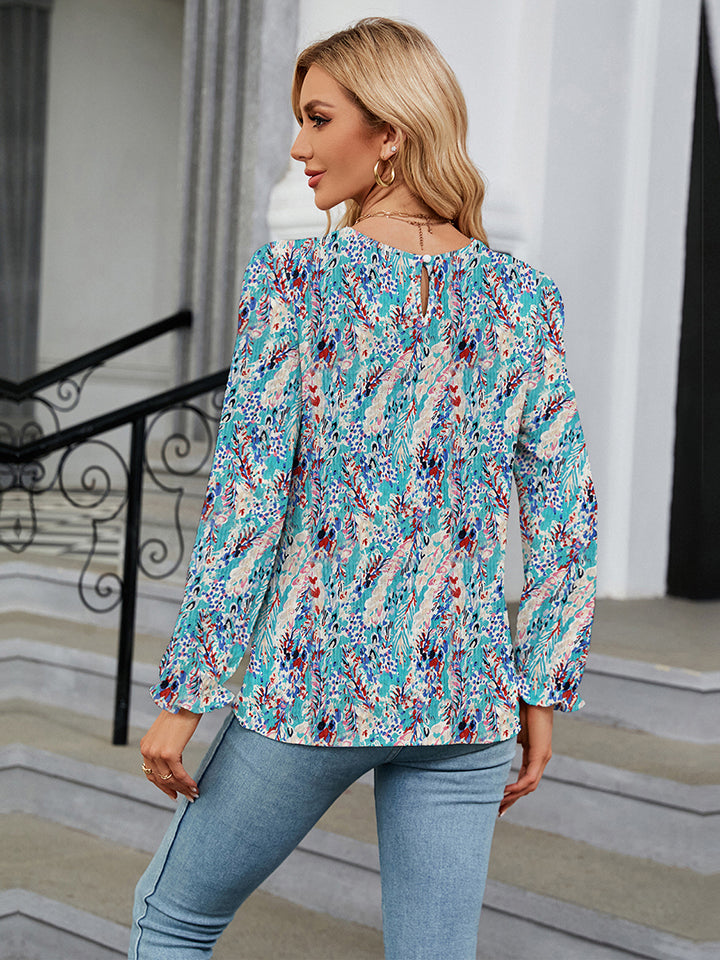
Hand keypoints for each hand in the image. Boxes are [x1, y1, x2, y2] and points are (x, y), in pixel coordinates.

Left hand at [140, 708, 200, 801]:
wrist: (186, 700)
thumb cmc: (180, 713)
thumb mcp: (166, 732)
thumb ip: (165, 747)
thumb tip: (173, 763)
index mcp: (145, 746)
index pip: (151, 774)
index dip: (163, 787)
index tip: (173, 794)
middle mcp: (148, 751)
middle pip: (160, 779)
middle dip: (175, 790)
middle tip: (187, 797)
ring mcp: (157, 753)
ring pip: (170, 779)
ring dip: (183, 788)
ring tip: (194, 794)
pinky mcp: (169, 753)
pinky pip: (179, 774)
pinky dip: (187, 782)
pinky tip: (195, 786)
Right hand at [499, 699, 552, 815]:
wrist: (535, 693)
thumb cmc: (523, 704)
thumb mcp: (509, 726)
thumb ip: (503, 737)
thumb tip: (486, 737)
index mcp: (534, 752)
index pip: (524, 778)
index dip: (513, 791)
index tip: (499, 800)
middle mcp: (541, 757)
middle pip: (527, 786)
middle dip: (512, 800)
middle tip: (498, 812)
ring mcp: (542, 756)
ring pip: (529, 785)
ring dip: (514, 796)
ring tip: (499, 804)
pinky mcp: (541, 753)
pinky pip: (529, 778)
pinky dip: (517, 787)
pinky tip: (504, 792)